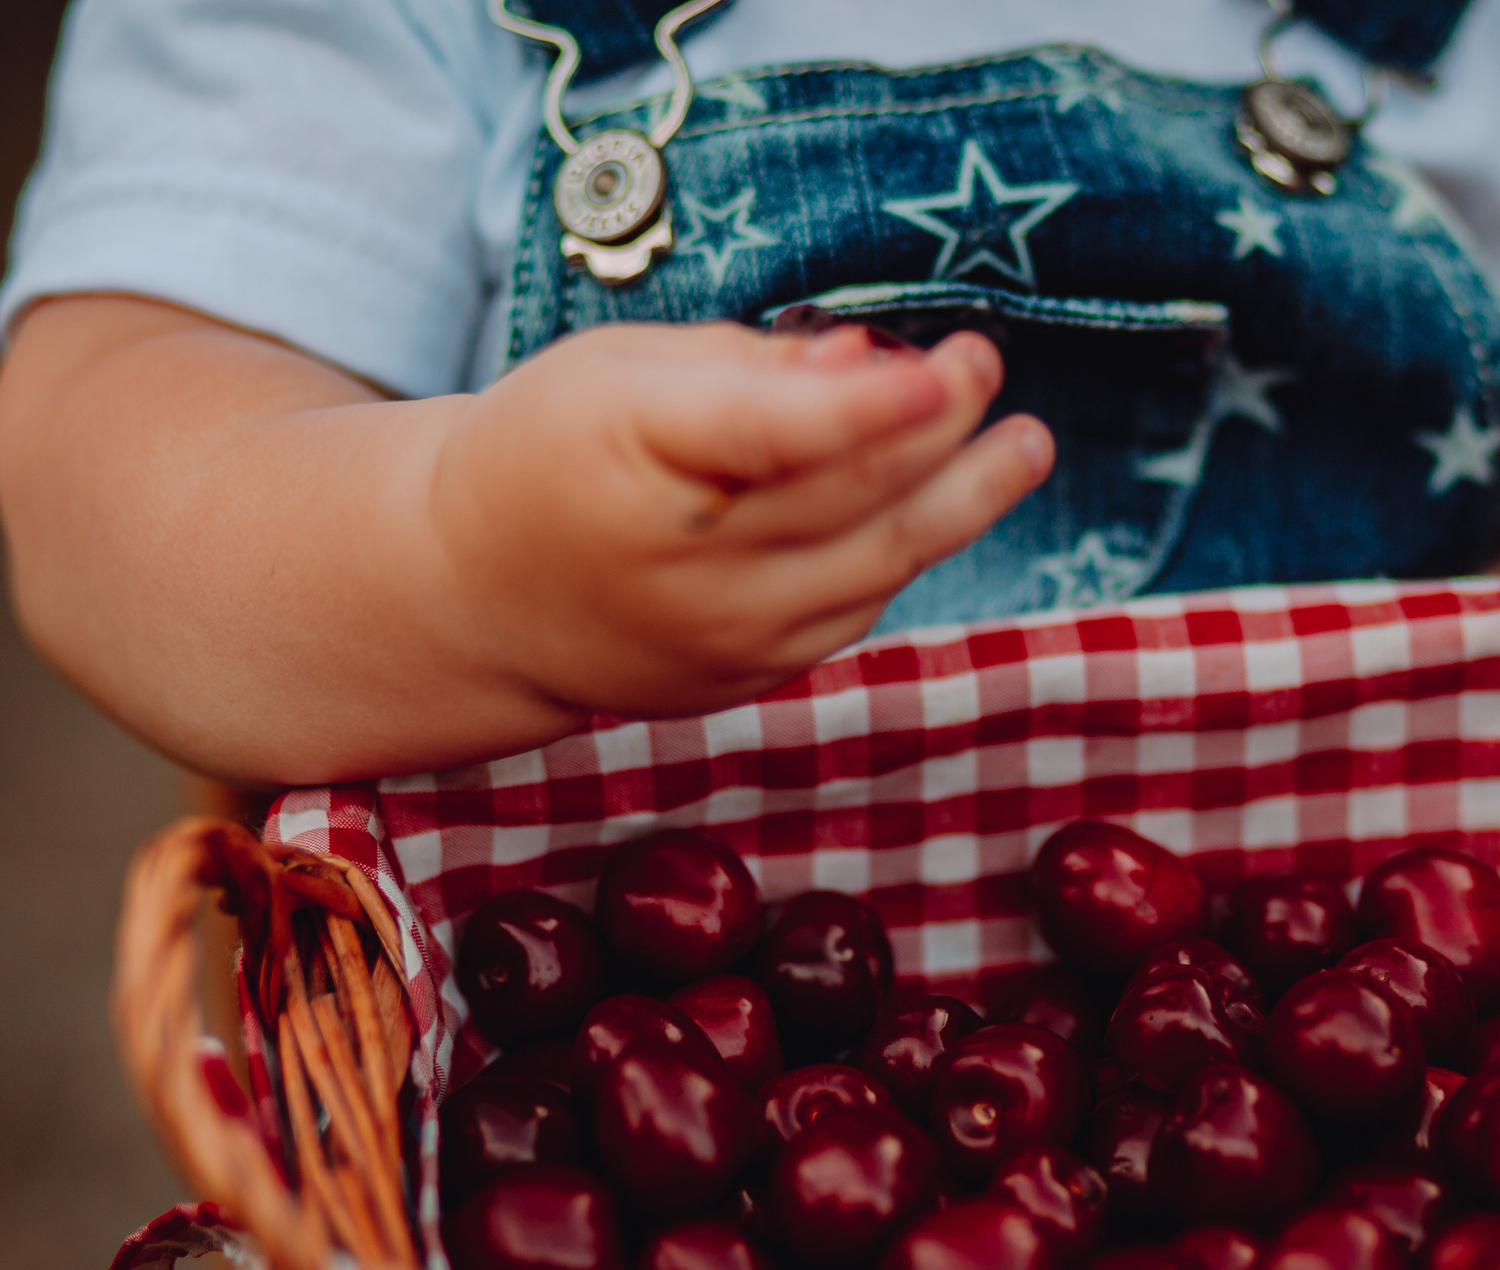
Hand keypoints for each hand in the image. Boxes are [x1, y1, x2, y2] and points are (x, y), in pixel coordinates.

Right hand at [430, 320, 1052, 718]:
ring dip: (961, 501)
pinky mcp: (748, 678)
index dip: (872, 406)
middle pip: (848, 499)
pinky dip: (905, 552)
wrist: (475, 598)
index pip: (773, 437)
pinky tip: (943, 500)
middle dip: (940, 430)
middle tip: (988, 365)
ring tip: (1024, 444)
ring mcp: (720, 637)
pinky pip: (856, 609)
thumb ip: (749, 364)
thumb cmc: (551, 450)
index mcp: (629, 460)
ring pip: (874, 566)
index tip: (945, 367)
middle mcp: (680, 567)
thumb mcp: (621, 371)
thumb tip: (872, 362)